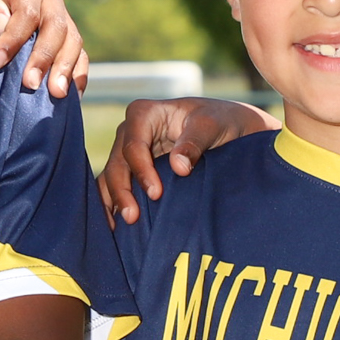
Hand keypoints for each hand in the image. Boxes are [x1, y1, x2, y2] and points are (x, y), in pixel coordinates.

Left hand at [0, 0, 89, 97]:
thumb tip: (0, 24)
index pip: (28, 13)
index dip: (14, 39)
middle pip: (56, 28)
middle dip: (44, 58)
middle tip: (30, 84)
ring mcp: (60, 18)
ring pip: (72, 42)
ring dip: (65, 69)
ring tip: (55, 94)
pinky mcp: (64, 37)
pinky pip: (79, 55)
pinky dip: (77, 75)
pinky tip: (70, 96)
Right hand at [99, 98, 275, 223]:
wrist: (227, 129)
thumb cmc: (218, 121)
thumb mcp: (211, 125)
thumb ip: (194, 142)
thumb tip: (179, 167)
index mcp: (145, 113)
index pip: (134, 144)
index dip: (141, 170)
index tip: (156, 193)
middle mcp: (130, 131)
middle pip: (117, 163)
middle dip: (122, 190)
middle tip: (133, 217)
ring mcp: (129, 152)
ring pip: (111, 177)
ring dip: (114, 201)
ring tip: (123, 225)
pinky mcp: (132, 170)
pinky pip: (114, 187)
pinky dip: (112, 205)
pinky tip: (115, 226)